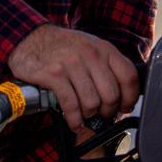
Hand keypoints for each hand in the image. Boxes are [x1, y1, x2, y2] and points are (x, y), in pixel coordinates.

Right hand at [7, 24, 138, 132]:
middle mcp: (91, 55)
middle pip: (111, 95)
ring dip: (89, 115)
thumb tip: (124, 95)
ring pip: (92, 103)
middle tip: (101, 114)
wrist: (30, 38)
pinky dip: (74, 119)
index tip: (125, 107)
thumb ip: (108, 66)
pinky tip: (74, 122)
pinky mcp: (54, 75)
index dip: (130, 97)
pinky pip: (71, 105)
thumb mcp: (91, 47)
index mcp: (104, 49)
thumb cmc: (64, 47)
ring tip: (84, 114)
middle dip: (108, 111)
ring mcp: (72, 64)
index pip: (129, 76)